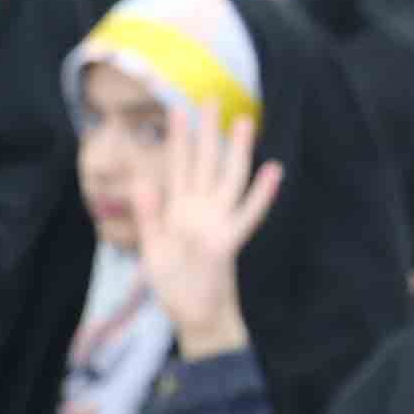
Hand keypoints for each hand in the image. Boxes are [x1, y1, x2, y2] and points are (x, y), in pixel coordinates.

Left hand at [127, 114, 279, 358]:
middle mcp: (201, 210)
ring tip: (244, 123)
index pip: (177, 167)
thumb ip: (148, 215)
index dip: (177, 140)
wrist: (194, 314)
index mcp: (179, 209)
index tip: (177, 110)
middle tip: (210, 99)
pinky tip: (272, 170)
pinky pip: (246, 215)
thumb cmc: (174, 282)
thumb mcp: (152, 248)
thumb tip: (142, 180)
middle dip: (207, 133)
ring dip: (236, 152)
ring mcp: (217, 223)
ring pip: (228, 180)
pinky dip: (260, 195)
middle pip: (205, 164)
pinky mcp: (227, 243)